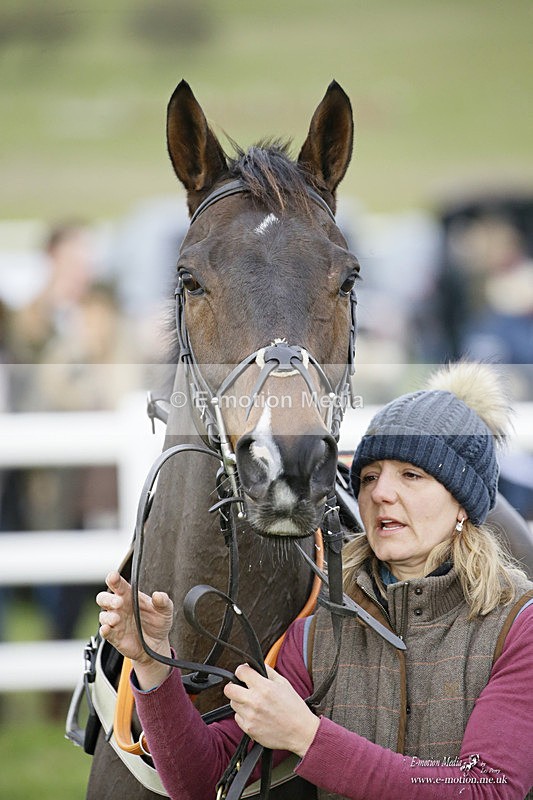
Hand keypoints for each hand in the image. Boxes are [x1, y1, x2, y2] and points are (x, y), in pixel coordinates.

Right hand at [96, 572, 173, 688]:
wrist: (156, 645)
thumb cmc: (158, 622)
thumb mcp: (165, 610)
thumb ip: (163, 601)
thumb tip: (158, 595)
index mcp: (130, 596)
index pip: (118, 584)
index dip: (113, 579)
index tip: (113, 577)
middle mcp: (120, 607)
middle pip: (103, 598)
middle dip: (108, 599)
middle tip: (119, 602)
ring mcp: (115, 622)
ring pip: (103, 616)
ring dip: (108, 616)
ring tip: (117, 619)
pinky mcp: (114, 636)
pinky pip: (105, 632)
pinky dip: (104, 630)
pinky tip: (107, 629)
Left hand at [224, 664, 318, 756]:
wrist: (300, 732)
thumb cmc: (294, 708)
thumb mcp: (284, 683)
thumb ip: (268, 672)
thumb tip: (255, 665)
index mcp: (264, 687)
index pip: (241, 672)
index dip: (242, 670)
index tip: (244, 673)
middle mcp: (254, 701)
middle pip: (229, 689)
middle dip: (234, 686)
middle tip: (241, 687)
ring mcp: (250, 716)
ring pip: (233, 703)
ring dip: (239, 701)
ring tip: (252, 702)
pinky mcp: (248, 729)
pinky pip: (237, 717)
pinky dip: (243, 715)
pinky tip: (255, 714)